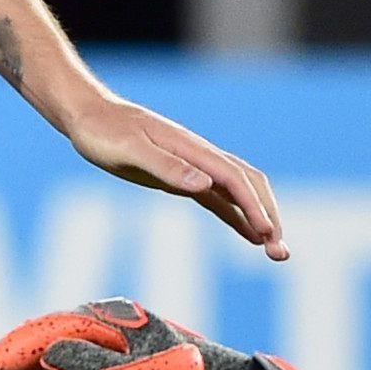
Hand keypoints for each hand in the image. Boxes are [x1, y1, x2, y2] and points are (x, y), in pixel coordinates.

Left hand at [60, 93, 287, 260]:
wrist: (90, 116)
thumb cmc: (104, 132)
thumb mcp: (130, 150)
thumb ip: (167, 167)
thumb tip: (204, 185)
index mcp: (192, 149)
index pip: (235, 179)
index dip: (254, 206)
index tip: (268, 233)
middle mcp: (200, 157)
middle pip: (248, 186)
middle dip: (268, 216)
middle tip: (280, 253)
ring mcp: (194, 167)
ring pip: (239, 193)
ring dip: (259, 218)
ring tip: (274, 251)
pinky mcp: (182, 177)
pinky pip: (219, 198)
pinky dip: (238, 216)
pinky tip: (249, 235)